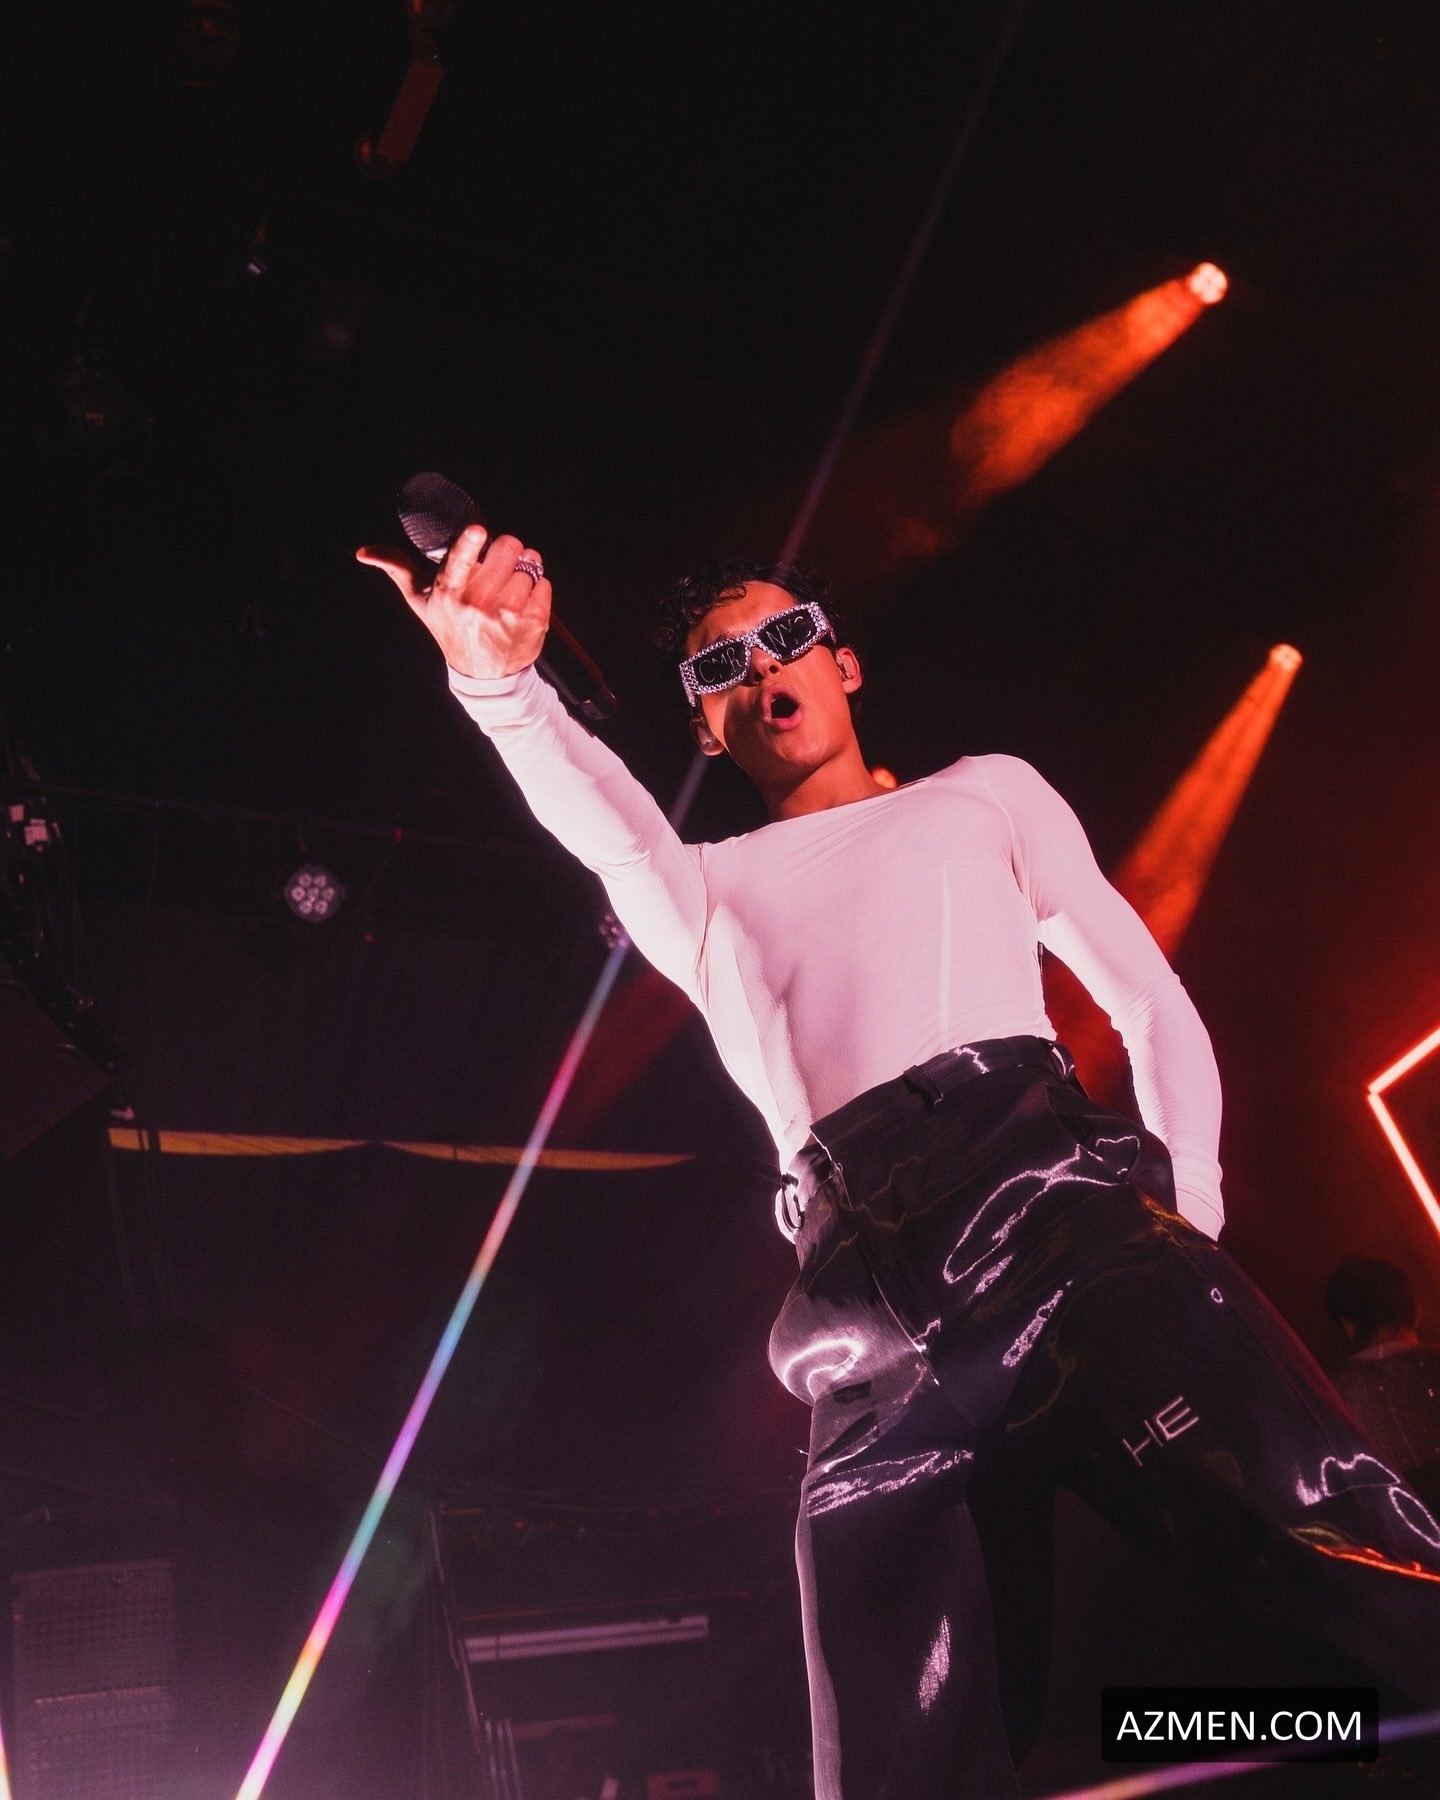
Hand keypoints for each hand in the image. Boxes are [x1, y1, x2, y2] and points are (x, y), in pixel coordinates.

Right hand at [355, 525, 551, 680]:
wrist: (483, 675)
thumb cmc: (449, 627)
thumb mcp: (420, 602)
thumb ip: (397, 569)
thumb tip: (363, 552)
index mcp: (449, 593)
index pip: (460, 564)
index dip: (470, 544)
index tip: (478, 531)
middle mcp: (478, 605)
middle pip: (508, 547)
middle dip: (507, 548)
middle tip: (501, 561)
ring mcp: (508, 615)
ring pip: (530, 564)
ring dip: (524, 569)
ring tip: (510, 588)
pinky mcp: (534, 623)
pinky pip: (545, 583)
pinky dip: (538, 588)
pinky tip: (524, 603)